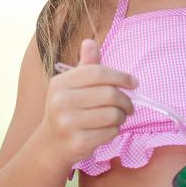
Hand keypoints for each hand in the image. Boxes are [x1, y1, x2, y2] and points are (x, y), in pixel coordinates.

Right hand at [41, 39, 136, 168]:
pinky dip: (114, 131)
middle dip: (126, 100)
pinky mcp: (77, 143)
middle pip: (109, 94)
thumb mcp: (73, 86)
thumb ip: (86, 65)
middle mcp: (61, 101)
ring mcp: (67, 123)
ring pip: (112, 114)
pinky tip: (107, 130)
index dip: (120, 76)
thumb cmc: (69, 109)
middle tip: (130, 106)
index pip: (98, 72)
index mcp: (61, 82)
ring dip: (121, 117)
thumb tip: (90, 42)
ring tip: (118, 118)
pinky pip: (110, 132)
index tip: (134, 83)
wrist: (51, 144)